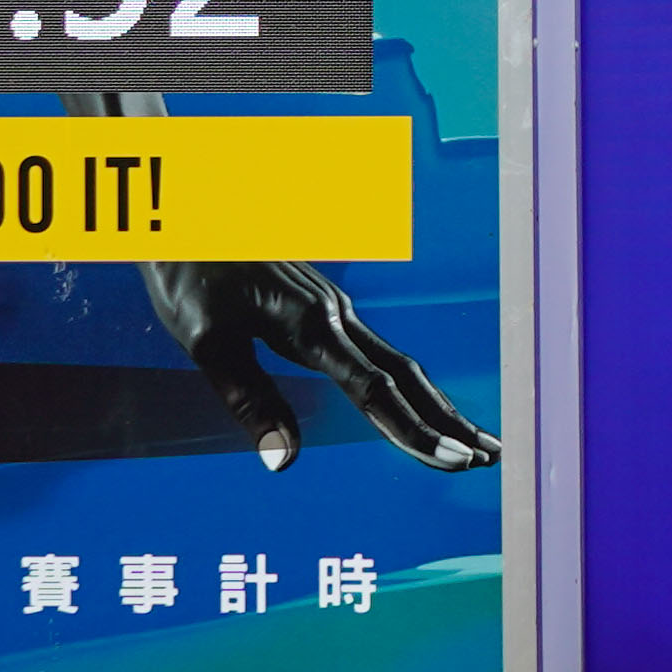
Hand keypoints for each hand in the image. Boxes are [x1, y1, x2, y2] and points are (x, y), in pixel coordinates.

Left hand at [144, 261, 499, 474]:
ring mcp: (334, 308)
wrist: (180, 210)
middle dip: (448, 421)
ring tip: (474, 440)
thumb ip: (249, 401)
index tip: (451, 461)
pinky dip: (410, 385)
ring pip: (400, 362)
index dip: (414, 430)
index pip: (375, 390)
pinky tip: (420, 402)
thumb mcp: (206, 344)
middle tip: (490, 459)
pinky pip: (380, 351)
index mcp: (312, 325)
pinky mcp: (324, 307)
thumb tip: (283, 461)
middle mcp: (336, 315)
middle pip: (407, 375)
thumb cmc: (186, 275)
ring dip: (438, 404)